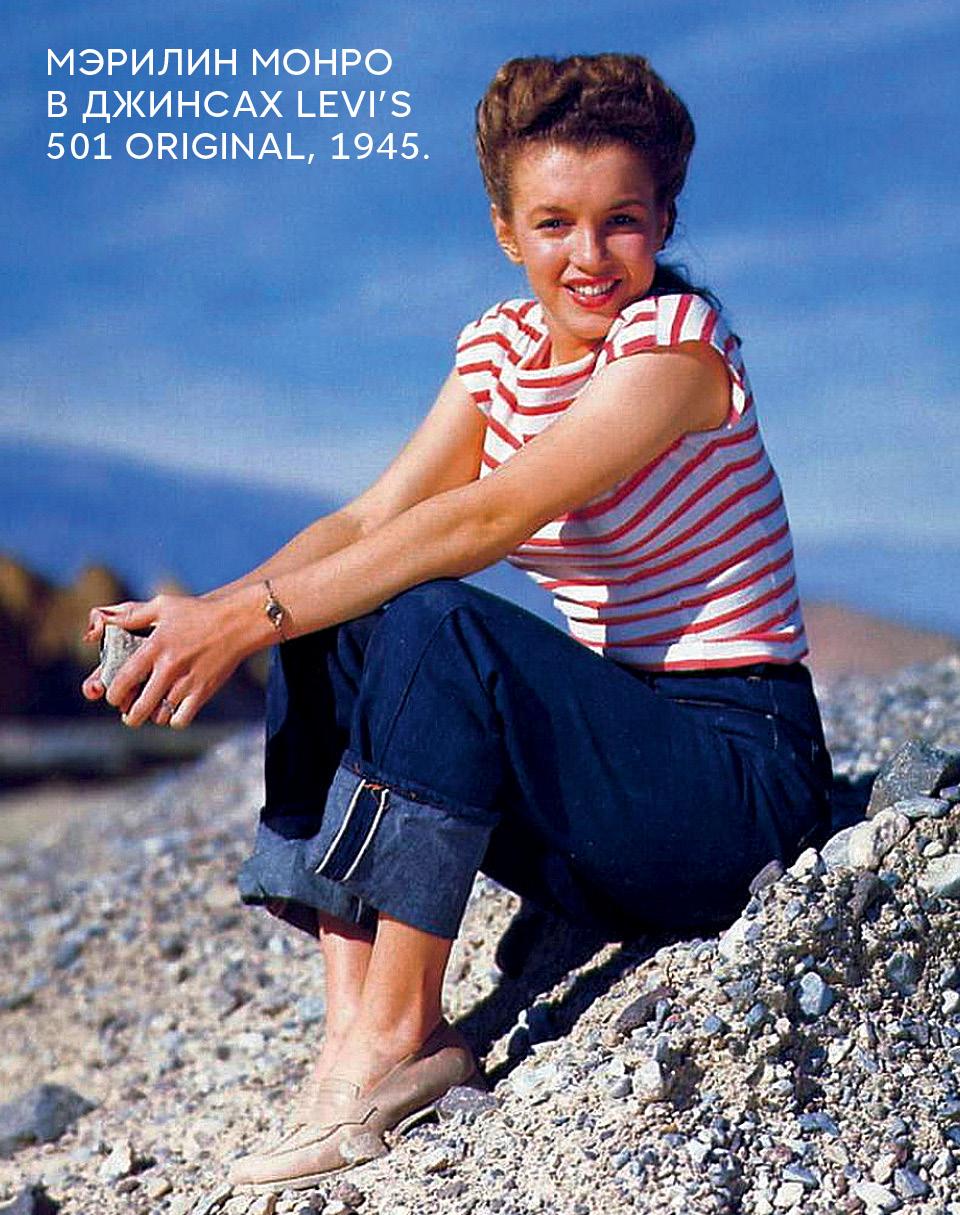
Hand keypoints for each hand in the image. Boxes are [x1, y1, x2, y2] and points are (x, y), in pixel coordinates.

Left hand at [80, 592, 246, 728]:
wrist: (237, 622)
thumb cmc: (198, 612)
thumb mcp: (162, 605)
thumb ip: (131, 614)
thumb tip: (102, 620)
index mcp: (154, 647)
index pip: (123, 679)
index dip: (113, 693)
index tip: (113, 695)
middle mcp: (169, 667)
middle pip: (139, 707)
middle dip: (129, 716)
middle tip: (129, 714)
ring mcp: (187, 682)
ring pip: (159, 716)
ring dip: (153, 717)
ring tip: (153, 711)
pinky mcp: (204, 691)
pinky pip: (181, 719)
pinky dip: (174, 720)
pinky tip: (174, 711)